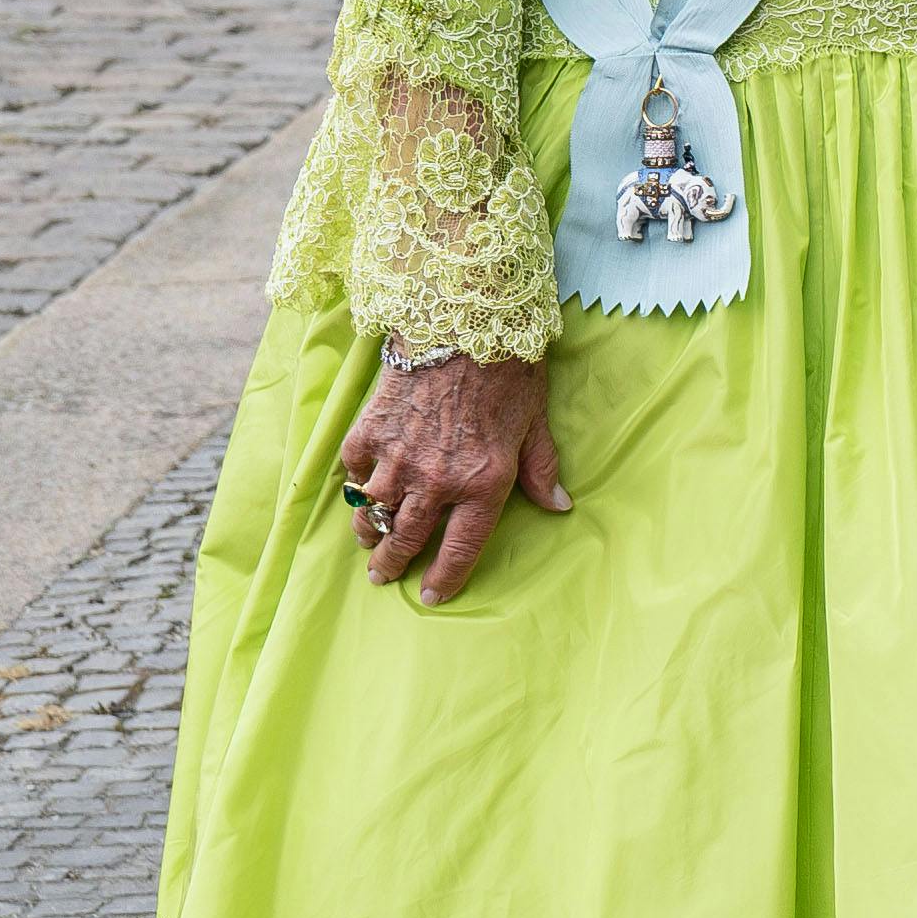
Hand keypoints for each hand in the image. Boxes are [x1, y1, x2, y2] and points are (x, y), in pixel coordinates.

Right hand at [336, 351, 570, 603]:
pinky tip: (361, 489)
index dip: (444, 579)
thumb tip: (560, 506)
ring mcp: (399, 458)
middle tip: (383, 576)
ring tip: (367, 541)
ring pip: (374, 512)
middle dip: (392, 564)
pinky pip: (356, 473)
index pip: (460, 550)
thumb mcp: (535, 423)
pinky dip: (357, 484)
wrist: (464, 321)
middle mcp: (437, 481)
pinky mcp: (371, 432)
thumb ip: (542, 469)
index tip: (432, 596)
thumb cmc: (508, 370)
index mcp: (484, 484)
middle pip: (406, 539)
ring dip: (368, 532)